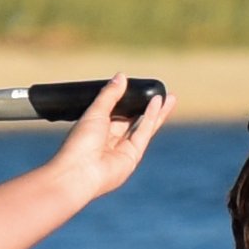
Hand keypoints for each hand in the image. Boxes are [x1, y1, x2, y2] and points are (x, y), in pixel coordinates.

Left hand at [42, 86, 161, 204]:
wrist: (79, 172)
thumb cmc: (80, 143)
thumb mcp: (95, 112)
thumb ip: (110, 95)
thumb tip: (122, 76)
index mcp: (96, 128)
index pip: (115, 111)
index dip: (128, 100)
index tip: (138, 87)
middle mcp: (110, 139)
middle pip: (133, 119)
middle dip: (147, 106)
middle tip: (160, 92)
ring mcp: (122, 149)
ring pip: (142, 126)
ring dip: (156, 111)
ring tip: (168, 96)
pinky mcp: (133, 156)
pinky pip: (144, 133)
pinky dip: (152, 118)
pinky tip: (158, 104)